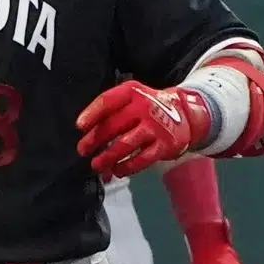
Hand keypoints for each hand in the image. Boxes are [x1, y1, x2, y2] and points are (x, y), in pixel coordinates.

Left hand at [75, 81, 208, 177]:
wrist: (184, 113)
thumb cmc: (146, 106)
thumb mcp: (130, 98)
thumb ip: (110, 110)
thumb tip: (85, 131)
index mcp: (132, 92)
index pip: (107, 101)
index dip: (91, 114)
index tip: (79, 127)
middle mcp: (144, 107)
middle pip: (113, 125)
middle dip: (94, 140)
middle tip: (83, 150)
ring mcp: (155, 127)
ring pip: (125, 145)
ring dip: (107, 157)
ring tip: (96, 165)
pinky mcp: (165, 145)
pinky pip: (142, 159)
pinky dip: (127, 167)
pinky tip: (116, 171)